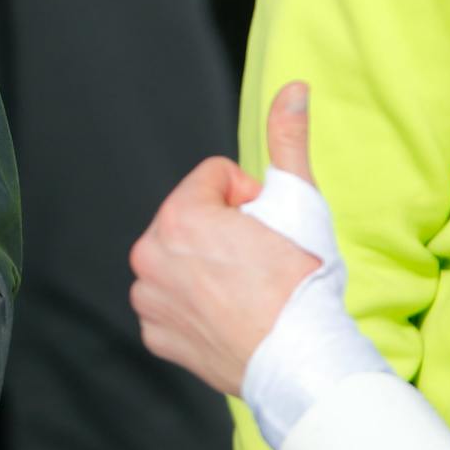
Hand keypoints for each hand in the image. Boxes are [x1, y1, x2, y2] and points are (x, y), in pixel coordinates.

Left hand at [130, 84, 326, 395]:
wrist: (301, 362)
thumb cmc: (300, 282)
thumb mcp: (299, 202)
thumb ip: (288, 140)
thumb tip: (293, 87)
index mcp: (178, 215)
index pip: (214, 179)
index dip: (249, 199)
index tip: (266, 230)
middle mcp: (149, 254)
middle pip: (193, 218)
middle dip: (224, 231)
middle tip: (258, 263)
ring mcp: (148, 299)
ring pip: (181, 259)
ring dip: (207, 267)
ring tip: (245, 292)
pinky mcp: (155, 334)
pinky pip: (173, 303)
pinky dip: (196, 307)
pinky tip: (229, 317)